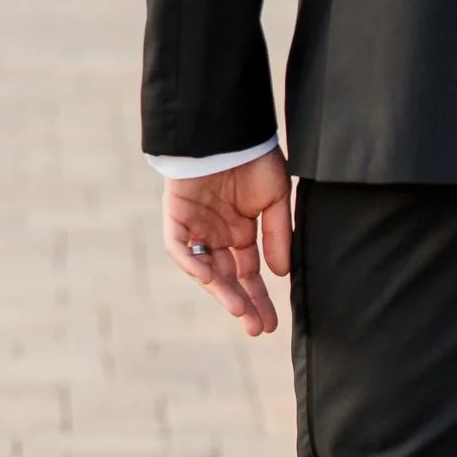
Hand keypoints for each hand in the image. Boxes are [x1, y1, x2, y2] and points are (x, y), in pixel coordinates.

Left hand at [162, 150, 293, 336]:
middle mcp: (217, 234)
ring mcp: (196, 227)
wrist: (228, 128)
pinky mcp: (176, 216)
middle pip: (228, 278)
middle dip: (242, 303)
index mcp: (241, 232)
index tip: (272, 323)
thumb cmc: (255, 158)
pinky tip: (210, 280)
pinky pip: (180, 247)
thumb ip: (277, 237)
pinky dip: (193, 264)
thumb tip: (279, 275)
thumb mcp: (276, 201)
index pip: (249, 273)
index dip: (259, 298)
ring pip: (205, 269)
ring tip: (240, 311)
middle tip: (258, 328)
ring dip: (221, 291)